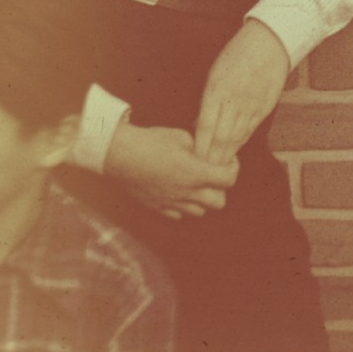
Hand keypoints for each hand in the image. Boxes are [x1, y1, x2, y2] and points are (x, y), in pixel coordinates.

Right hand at [103, 123, 238, 219]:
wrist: (120, 154)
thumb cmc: (152, 142)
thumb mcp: (182, 137)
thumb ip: (199, 148)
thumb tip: (205, 153)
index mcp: (197, 173)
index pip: (229, 180)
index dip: (232, 168)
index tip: (226, 160)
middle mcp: (187, 192)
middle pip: (219, 202)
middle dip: (220, 189)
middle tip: (212, 176)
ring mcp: (172, 202)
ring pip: (199, 211)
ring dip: (201, 199)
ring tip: (193, 184)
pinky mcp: (157, 207)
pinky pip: (178, 214)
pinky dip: (182, 205)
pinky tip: (175, 190)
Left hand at [193, 20, 290, 165]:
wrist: (270, 42)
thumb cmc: (237, 55)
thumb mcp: (216, 74)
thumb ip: (209, 101)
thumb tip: (198, 124)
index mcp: (218, 90)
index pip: (207, 126)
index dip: (200, 146)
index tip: (192, 160)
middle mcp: (235, 100)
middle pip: (222, 137)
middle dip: (212, 157)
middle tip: (202, 174)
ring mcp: (253, 104)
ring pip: (237, 137)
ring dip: (227, 154)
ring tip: (217, 170)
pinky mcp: (265, 107)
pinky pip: (250, 130)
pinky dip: (240, 142)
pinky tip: (234, 152)